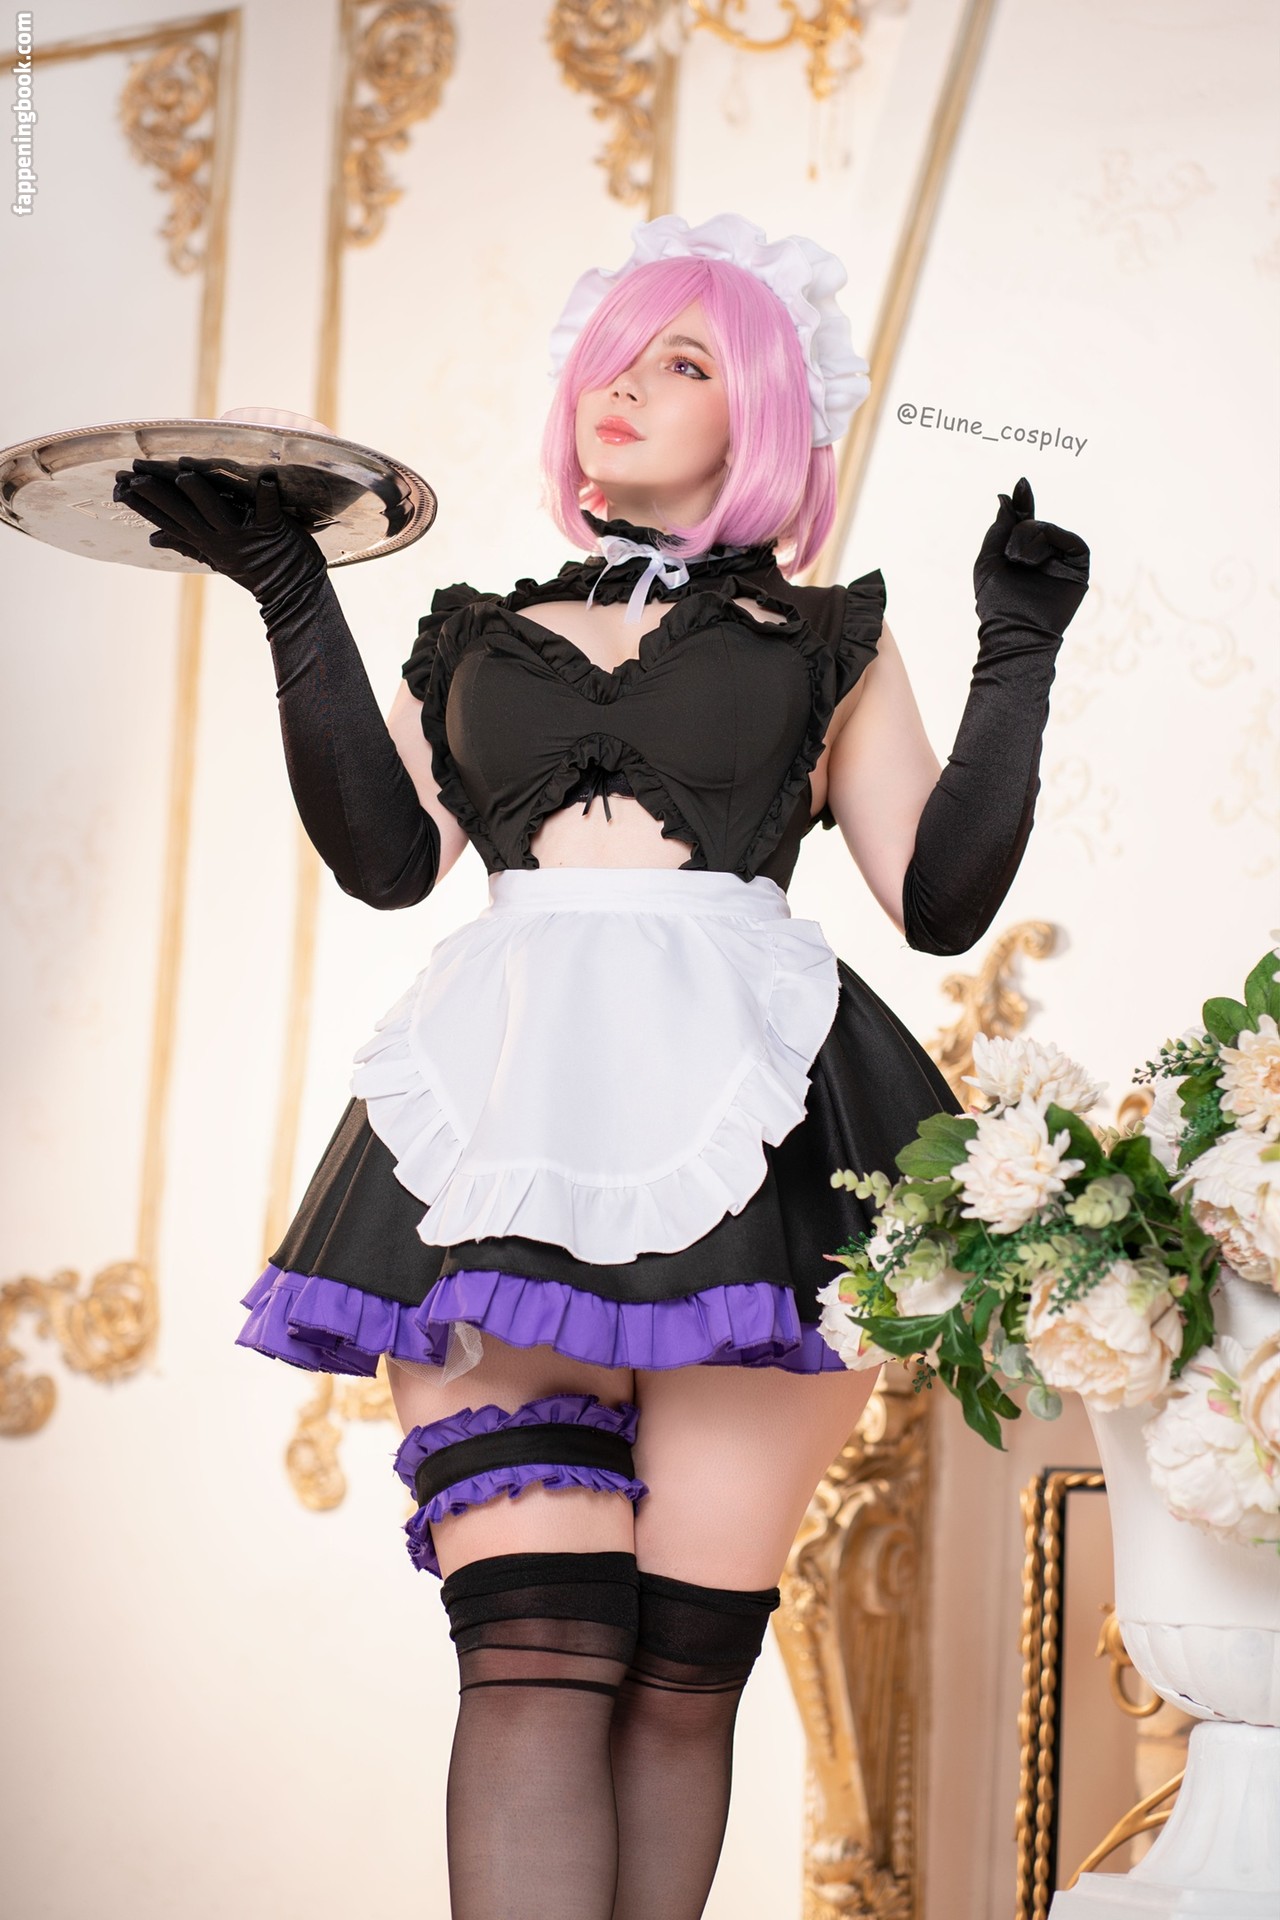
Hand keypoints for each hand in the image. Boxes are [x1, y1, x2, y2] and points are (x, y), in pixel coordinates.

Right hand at [112, 459, 326, 609]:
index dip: (143, 506)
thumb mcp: (216, 557)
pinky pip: (269, 512)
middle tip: (135, 479)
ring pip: (217, 513)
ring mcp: (246, 536)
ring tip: (184, 474)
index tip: (119, 489)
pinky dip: (268, 495)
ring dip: (201, 494)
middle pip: (184, 516)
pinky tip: (267, 478)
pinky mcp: (273, 532)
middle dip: (159, 497)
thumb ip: (186, 543)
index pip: (167, 522)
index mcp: (205, 542)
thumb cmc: (256, 569)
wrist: (294, 593)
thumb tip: (152, 539)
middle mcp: (220, 540)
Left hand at [973, 476, 1089, 635]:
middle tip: (1011, 556)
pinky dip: (1055, 538)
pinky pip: (1073, 541)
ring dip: (1031, 538)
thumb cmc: (997, 603)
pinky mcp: (1078, 569)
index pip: (1025, 523)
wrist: (1015, 630)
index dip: (1024, 504)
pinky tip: (1039, 553)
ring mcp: (1061, 562)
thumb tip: (1005, 499)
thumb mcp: (988, 561)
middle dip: (1019, 532)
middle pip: (1034, 523)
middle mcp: (1043, 557)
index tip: (1021, 484)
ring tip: (1021, 562)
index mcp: (1021, 555)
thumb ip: (998, 529)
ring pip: (1050, 529)